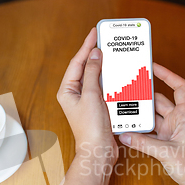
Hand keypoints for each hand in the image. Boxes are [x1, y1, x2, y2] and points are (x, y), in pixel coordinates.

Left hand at [57, 27, 117, 168]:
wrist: (99, 151)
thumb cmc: (91, 128)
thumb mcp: (91, 95)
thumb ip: (92, 73)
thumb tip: (95, 54)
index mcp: (67, 91)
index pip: (76, 62)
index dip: (86, 46)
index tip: (94, 33)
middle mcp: (74, 95)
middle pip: (85, 68)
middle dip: (94, 54)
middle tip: (104, 39)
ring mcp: (86, 101)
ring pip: (95, 77)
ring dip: (104, 66)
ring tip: (112, 52)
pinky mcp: (97, 106)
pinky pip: (103, 87)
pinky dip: (110, 79)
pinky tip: (117, 72)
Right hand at [119, 63, 184, 184]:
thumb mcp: (166, 152)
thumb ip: (143, 143)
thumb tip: (125, 135)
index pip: (179, 87)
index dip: (167, 75)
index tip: (153, 67)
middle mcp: (178, 121)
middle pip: (160, 101)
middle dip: (145, 95)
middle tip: (129, 88)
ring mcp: (172, 132)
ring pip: (153, 117)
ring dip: (140, 115)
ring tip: (124, 108)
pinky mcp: (166, 144)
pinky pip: (150, 133)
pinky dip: (139, 131)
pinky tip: (128, 131)